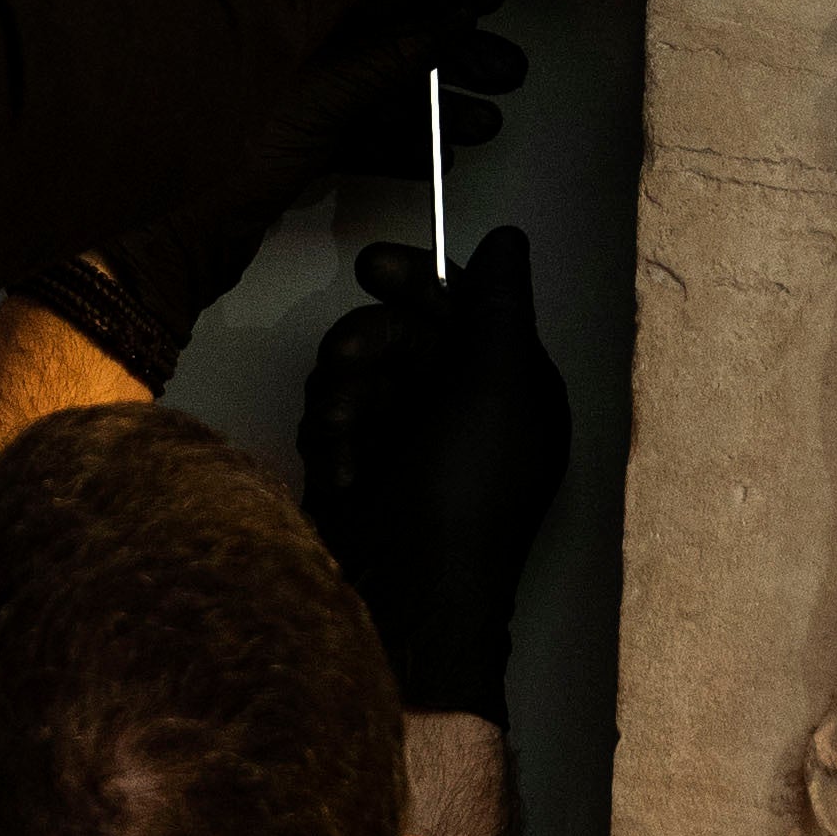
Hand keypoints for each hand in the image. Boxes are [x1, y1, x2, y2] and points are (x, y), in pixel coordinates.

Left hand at [12, 22, 516, 386]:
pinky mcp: (274, 148)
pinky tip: (434, 155)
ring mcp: (273, 97)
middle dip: (444, 61)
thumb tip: (448, 19)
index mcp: (274, 6)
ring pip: (368, 91)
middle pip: (377, 39)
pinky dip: (391, 142)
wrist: (149, 242)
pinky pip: (348, 133)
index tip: (489, 4)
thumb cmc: (207, 153)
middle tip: (504, 74)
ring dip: (427, 107)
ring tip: (483, 123)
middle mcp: (273, 41)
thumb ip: (384, 60)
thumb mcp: (317, 100)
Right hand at [298, 223, 574, 723]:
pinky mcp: (357, 469)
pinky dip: (331, 443)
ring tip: (351, 443)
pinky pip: (328, 421)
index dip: (418, 283)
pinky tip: (341, 476)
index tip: (373, 268)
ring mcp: (405, 442)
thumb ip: (498, 302)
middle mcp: (460, 410)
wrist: (403, 597)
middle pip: (398, 333)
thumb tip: (508, 239)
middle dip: (370, 350)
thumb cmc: (466, 493)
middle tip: (352, 370)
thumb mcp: (500, 382)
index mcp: (508, 387)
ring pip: (352, 373)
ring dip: (345, 402)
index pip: (462, 307)